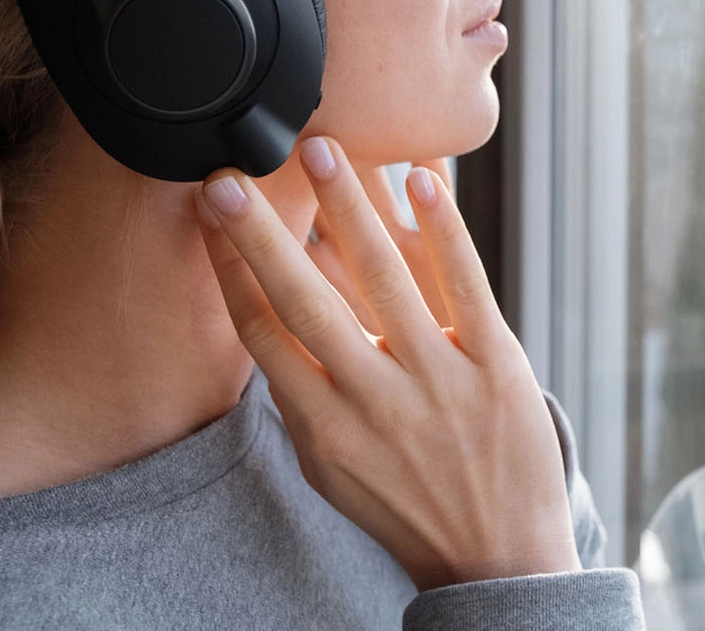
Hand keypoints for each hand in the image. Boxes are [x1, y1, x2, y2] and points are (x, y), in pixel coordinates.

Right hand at [195, 137, 580, 590]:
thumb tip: (262, 319)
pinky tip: (423, 180)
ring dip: (350, 205)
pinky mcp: (497, 366)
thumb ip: (300, 396)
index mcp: (322, 425)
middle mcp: (373, 399)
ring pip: (385, 277)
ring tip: (321, 148)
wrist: (498, 556)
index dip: (228, 268)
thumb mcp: (332, 466)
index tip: (206, 214)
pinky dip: (444, 230)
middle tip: (228, 173)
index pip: (262, 331)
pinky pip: (467, 285)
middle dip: (260, 233)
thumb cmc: (405, 502)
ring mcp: (438, 379)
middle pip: (304, 299)